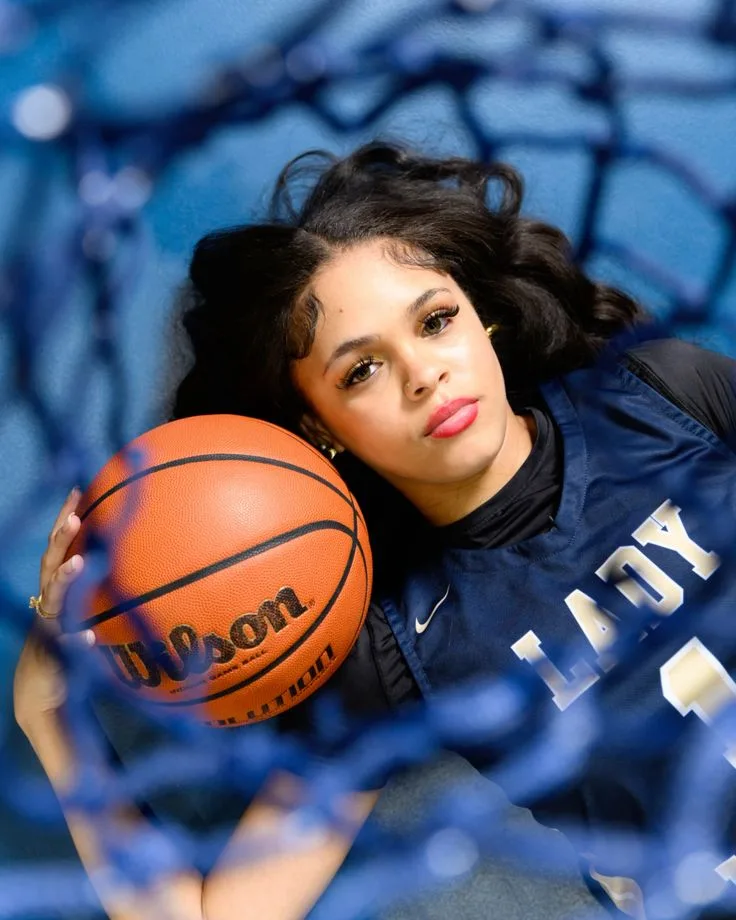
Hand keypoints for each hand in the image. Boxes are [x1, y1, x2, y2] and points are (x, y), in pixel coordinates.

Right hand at [14, 488, 92, 731]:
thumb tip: (142, 561)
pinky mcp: (52, 657)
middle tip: (77, 515)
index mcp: (56, 589)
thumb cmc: (69, 645)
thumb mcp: (87, 613)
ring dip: (65, 579)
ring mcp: (48, 628)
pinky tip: (87, 638)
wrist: (43, 692)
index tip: (80, 488)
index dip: (67, 517)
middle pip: (51, 563)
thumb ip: (104, 590)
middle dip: (61, 538)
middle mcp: (48, 603)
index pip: (61, 546)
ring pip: (54, 599)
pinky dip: (75, 643)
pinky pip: (64, 648)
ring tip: (78, 561)